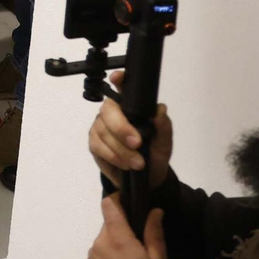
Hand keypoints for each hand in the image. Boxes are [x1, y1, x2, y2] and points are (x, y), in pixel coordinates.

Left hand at [87, 198, 167, 258]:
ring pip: (106, 237)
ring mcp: (92, 255)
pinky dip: (113, 253)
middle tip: (143, 242)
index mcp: (117, 240)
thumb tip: (155, 210)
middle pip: (110, 222)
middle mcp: (100, 243)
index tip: (132, 201)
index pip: (108, 205)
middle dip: (125, 226)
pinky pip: (102, 250)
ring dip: (119, 241)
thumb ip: (154, 235)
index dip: (119, 197)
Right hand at [89, 71, 171, 189]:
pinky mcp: (94, 143)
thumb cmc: (154, 156)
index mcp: (131, 107)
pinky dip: (114, 156)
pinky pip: (98, 146)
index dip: (118, 80)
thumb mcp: (164, 143)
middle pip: (108, 110)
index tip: (117, 78)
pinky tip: (125, 164)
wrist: (146, 180)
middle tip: (137, 143)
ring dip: (122, 149)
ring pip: (103, 131)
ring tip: (137, 163)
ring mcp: (101, 127)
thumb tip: (160, 110)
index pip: (122, 88)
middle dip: (121, 127)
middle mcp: (113, 113)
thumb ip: (164, 127)